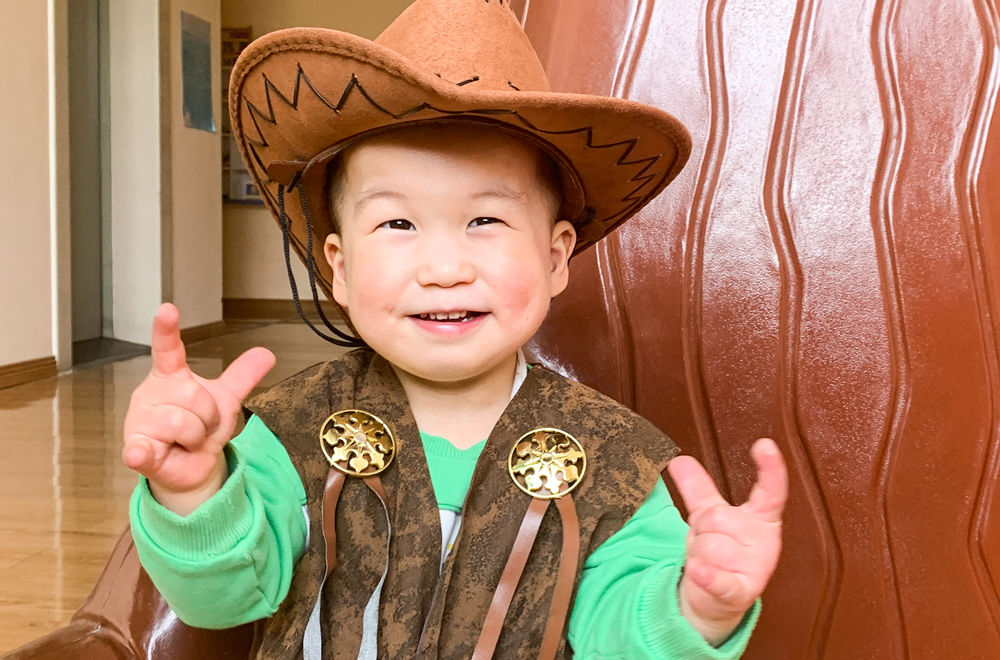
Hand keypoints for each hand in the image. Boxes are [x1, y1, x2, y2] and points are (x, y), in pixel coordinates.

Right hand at [122, 303, 275, 514]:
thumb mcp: (225, 400)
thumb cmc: (200, 427)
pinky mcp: (137, 450)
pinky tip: (141, 452)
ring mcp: (140, 421)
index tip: (167, 309)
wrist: (191, 467)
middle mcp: (150, 394)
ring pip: (183, 423)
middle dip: (208, 416)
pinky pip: (142, 449)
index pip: (167, 349)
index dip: (166, 330)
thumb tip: (267, 353)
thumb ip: (242, 377)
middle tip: (201, 427)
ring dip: (196, 438)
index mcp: (170, 377)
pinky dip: (142, 452)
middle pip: (193, 395)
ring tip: (186, 443)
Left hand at [666, 438, 786, 645]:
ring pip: (708, 545)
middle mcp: (763, 541)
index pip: (770, 490)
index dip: (770, 468)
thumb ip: (698, 489)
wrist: (715, 598)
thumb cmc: (718, 553)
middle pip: (716, 518)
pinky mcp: (741, 592)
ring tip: (709, 564)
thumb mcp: (709, 516)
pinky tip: (698, 570)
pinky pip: (717, 577)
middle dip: (701, 531)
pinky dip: (704, 575)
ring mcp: (756, 568)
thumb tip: (679, 459)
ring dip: (698, 554)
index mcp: (761, 518)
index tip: (765, 445)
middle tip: (709, 543)